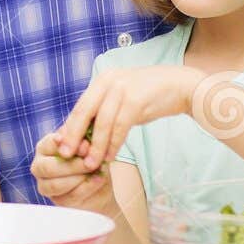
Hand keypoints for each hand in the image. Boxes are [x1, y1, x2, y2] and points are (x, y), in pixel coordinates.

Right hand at [32, 136, 119, 217]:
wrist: (99, 181)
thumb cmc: (91, 157)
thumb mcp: (89, 146)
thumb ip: (84, 143)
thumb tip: (83, 144)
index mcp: (44, 147)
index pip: (50, 145)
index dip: (68, 144)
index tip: (86, 145)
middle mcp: (39, 166)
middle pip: (48, 167)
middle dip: (72, 166)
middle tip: (91, 164)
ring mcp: (45, 185)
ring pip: (56, 185)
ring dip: (78, 178)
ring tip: (96, 172)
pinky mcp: (57, 200)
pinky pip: (70, 195)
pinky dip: (87, 187)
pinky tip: (98, 179)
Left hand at [53, 66, 201, 170]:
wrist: (182, 86)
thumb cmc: (151, 96)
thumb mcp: (123, 99)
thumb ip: (105, 111)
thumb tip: (84, 135)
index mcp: (102, 80)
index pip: (80, 106)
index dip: (69, 127)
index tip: (60, 145)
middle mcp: (109, 81)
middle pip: (84, 112)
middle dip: (74, 136)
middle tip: (66, 155)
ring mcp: (122, 90)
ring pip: (102, 124)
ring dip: (95, 147)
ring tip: (90, 164)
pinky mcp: (136, 101)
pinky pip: (120, 128)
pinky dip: (113, 145)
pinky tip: (110, 157)